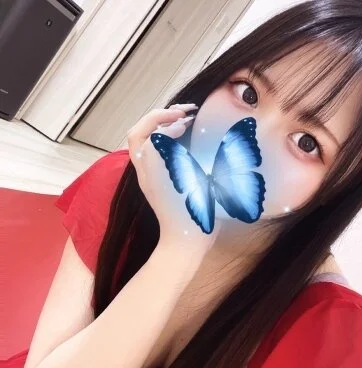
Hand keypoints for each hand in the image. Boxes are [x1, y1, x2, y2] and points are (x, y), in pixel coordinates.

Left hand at [127, 104, 220, 254]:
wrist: (184, 241)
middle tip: (183, 112)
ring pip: (139, 141)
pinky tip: (180, 138)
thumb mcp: (204, 183)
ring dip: (157, 125)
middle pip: (138, 133)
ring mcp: (145, 177)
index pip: (153, 134)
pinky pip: (147, 152)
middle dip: (159, 116)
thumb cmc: (197, 215)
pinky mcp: (150, 182)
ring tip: (180, 119)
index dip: (170, 123)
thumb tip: (196, 133)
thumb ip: (200, 156)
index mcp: (156, 170)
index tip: (189, 122)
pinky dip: (160, 138)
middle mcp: (145, 171)